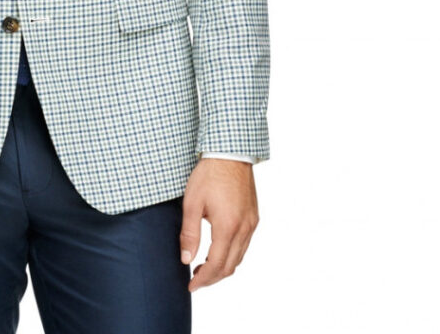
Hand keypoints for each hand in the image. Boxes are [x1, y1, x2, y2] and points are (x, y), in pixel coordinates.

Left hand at [180, 158, 258, 290]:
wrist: (230, 153)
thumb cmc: (209, 175)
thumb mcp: (192, 203)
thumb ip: (189, 233)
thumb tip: (185, 259)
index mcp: (227, 227)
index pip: (216, 265)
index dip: (203, 280)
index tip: (191, 285)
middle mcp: (244, 229)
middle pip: (230, 267)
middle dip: (212, 278)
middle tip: (195, 280)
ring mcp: (251, 224)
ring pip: (239, 258)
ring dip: (222, 268)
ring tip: (203, 267)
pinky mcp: (253, 217)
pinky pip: (244, 245)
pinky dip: (232, 255)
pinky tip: (218, 250)